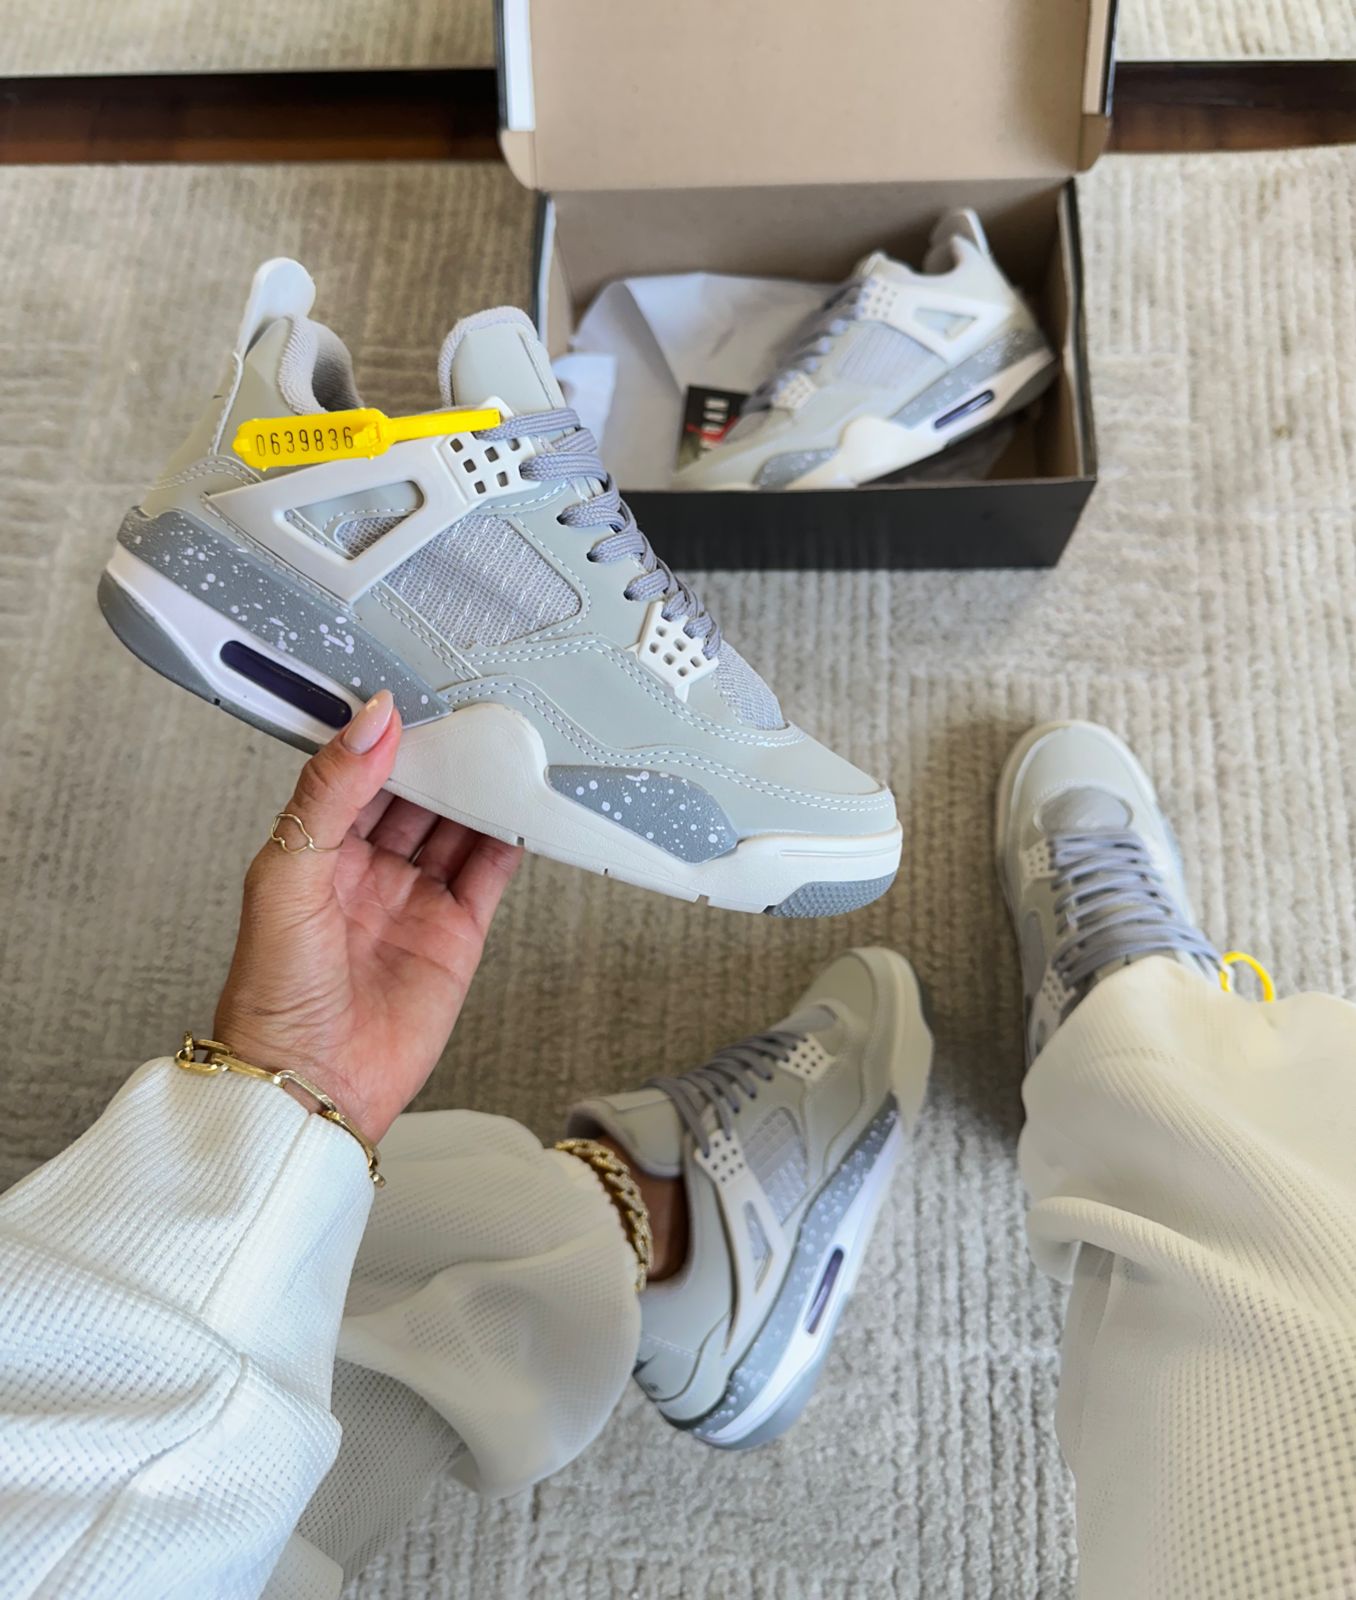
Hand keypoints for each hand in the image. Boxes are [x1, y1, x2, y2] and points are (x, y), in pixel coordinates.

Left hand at [214, 692, 520, 1142]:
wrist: (309, 1081)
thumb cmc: (272, 993)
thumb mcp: (287, 872)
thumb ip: (331, 793)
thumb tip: (370, 724)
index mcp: (318, 850)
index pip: (358, 776)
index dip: (384, 740)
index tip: (413, 702)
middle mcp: (368, 872)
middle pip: (416, 797)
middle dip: (441, 760)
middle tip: (470, 720)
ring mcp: (415, 901)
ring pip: (457, 828)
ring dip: (479, 792)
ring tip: (505, 753)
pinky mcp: (456, 935)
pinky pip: (490, 874)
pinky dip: (511, 841)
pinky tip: (524, 811)